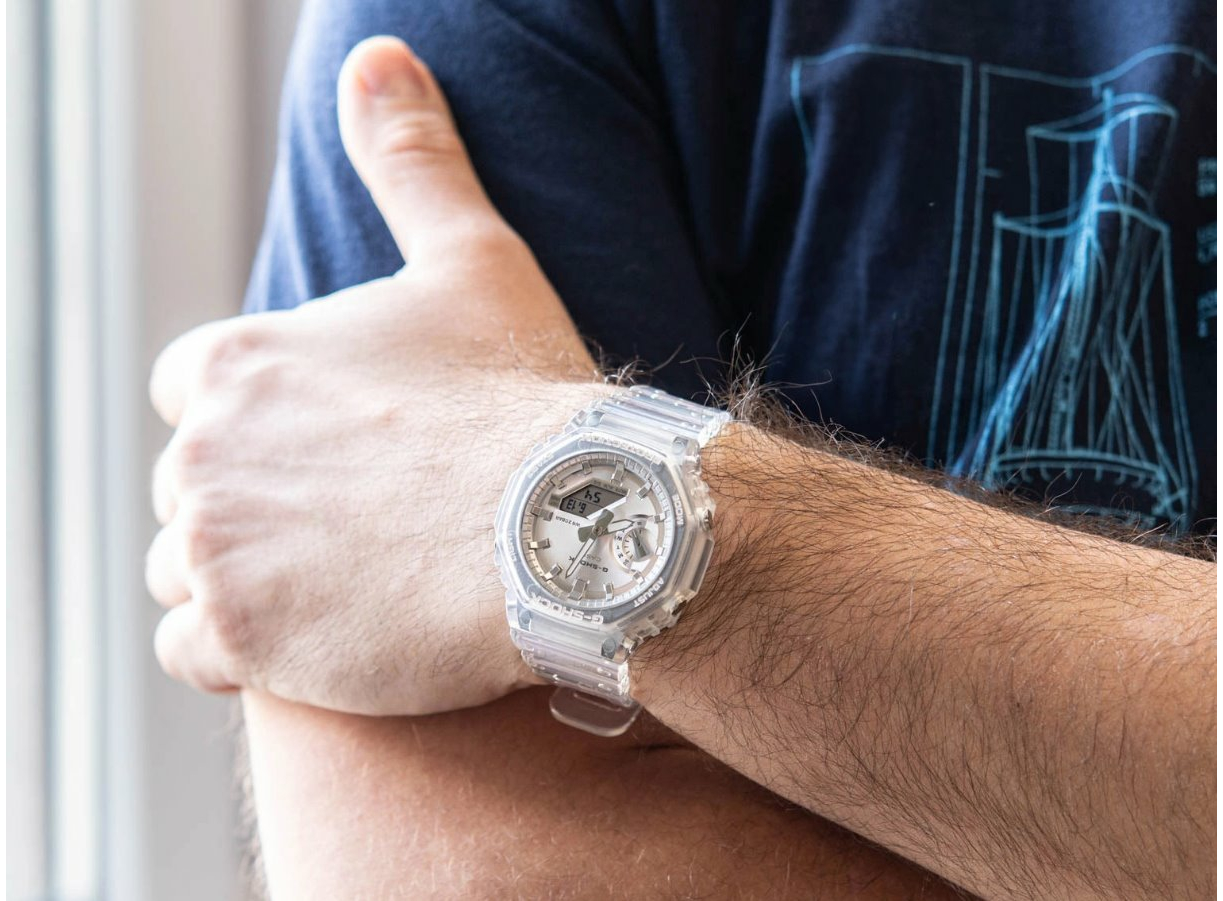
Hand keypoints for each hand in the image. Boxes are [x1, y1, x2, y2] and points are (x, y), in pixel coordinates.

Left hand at [146, 36, 609, 714]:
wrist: (567, 528)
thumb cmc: (522, 397)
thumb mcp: (471, 261)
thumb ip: (412, 159)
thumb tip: (382, 58)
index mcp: (241, 361)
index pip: (195, 391)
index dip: (256, 421)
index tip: (327, 447)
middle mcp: (204, 452)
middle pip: (192, 483)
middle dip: (256, 500)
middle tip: (353, 520)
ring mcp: (216, 549)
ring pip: (183, 567)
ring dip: (244, 575)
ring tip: (339, 579)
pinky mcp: (241, 639)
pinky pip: (190, 648)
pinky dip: (239, 647)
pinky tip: (317, 635)